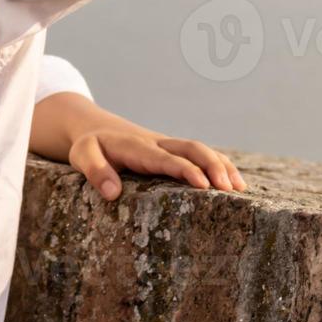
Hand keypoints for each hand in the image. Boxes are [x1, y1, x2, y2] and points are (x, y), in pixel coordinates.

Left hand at [29, 92, 246, 200]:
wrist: (95, 128)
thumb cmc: (89, 146)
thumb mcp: (82, 156)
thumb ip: (95, 172)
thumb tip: (113, 193)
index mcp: (138, 146)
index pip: (167, 159)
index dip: (186, 171)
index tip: (204, 186)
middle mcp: (158, 143)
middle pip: (192, 148)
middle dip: (213, 166)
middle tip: (230, 189)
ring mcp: (168, 146)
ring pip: (201, 149)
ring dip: (221, 165)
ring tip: (239, 188)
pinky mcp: (172, 151)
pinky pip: (200, 154)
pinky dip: (219, 164)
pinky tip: (233, 182)